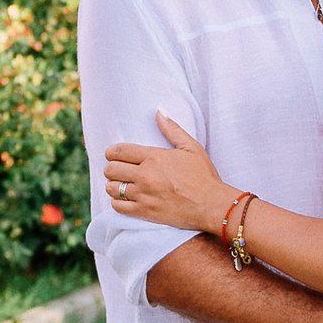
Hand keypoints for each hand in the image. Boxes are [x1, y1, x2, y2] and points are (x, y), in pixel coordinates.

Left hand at [103, 113, 234, 232]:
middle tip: (118, 171)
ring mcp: (143, 194)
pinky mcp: (144, 212)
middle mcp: (145, 175)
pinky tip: (125, 199)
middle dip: (111, 169)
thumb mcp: (191, 148)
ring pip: (111, 188)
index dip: (111, 153)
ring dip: (113, 186)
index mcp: (154, 157)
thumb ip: (172, 129)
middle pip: (111, 169)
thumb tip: (159, 111)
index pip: (118, 151)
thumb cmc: (204, 176)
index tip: (113, 155)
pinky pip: (117, 206)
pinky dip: (117, 202)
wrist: (212, 205)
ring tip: (121, 185)